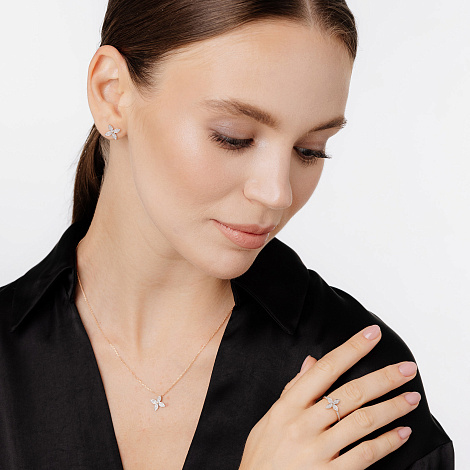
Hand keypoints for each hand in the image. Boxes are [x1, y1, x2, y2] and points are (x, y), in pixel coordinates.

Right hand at [239, 325, 419, 469]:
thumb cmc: (262, 457)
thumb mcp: (270, 419)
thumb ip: (292, 390)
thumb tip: (311, 362)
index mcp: (288, 406)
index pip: (325, 369)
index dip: (351, 349)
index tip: (371, 335)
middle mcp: (304, 425)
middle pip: (351, 393)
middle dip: (383, 378)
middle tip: (406, 368)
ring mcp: (317, 451)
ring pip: (363, 421)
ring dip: (392, 408)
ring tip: (411, 399)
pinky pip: (365, 454)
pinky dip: (387, 443)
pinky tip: (401, 433)